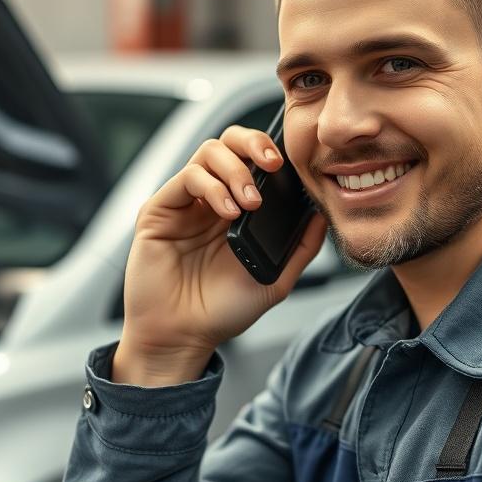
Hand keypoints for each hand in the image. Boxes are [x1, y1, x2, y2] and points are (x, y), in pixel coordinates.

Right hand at [114, 125, 326, 384]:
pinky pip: (186, 178)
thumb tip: (322, 215)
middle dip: (253, 143)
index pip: (252, 159)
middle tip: (271, 164)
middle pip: (229, 143)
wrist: (183, 338)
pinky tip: (227, 212)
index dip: (269, 151)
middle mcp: (210, 199)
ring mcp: (185, 203)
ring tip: (249, 204)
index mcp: (236, 208)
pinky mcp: (159, 210)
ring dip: (235, 171)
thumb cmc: (222, 311)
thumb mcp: (276, 280)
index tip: (289, 165)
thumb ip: (301, 247)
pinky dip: (212, 187)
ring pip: (208, 153)